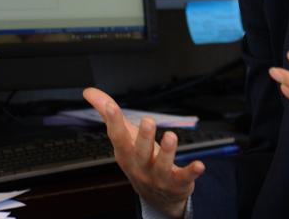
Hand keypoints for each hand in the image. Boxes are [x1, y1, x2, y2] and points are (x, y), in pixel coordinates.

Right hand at [83, 87, 204, 217]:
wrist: (156, 197)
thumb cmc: (139, 160)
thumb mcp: (124, 138)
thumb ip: (108, 115)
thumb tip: (89, 92)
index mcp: (126, 153)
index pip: (117, 137)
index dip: (113, 121)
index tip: (111, 106)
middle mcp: (140, 166)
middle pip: (140, 152)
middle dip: (144, 137)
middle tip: (148, 120)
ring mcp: (158, 176)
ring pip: (162, 165)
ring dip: (167, 151)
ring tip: (171, 136)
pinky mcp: (177, 182)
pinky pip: (184, 177)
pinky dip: (192, 171)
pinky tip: (199, 164)